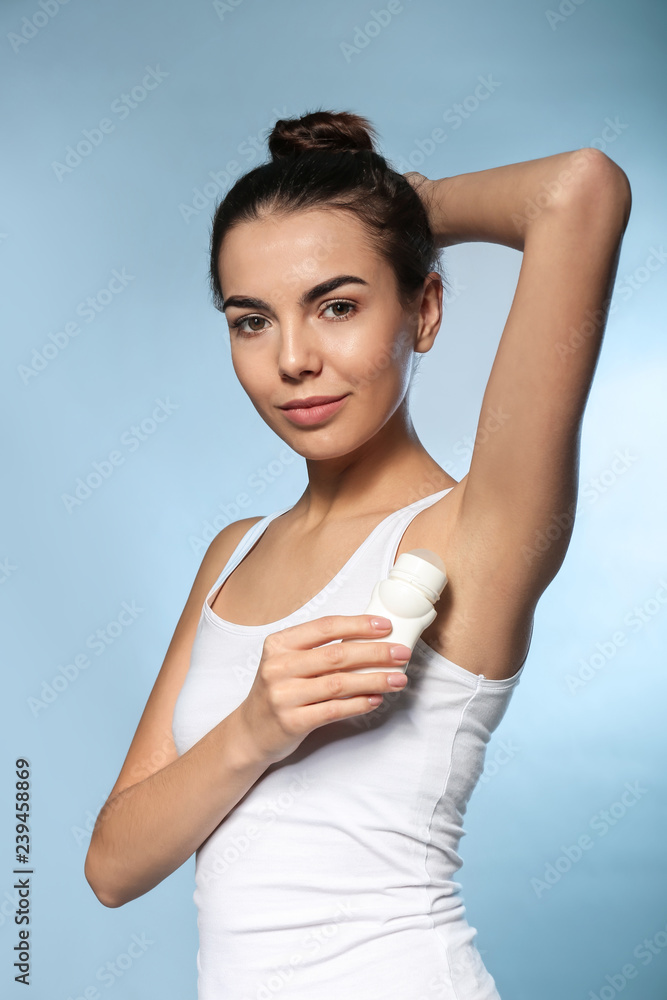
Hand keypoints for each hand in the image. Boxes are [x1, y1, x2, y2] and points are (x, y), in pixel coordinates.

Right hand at [236, 615, 411, 763]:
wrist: (250, 732)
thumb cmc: (278, 691)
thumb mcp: (288, 662)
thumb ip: (319, 650)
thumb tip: (368, 639)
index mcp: (279, 644)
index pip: (325, 627)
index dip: (358, 625)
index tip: (385, 627)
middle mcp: (278, 667)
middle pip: (337, 655)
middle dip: (375, 653)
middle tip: (401, 653)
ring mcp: (283, 695)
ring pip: (339, 683)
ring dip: (374, 680)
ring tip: (398, 679)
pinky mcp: (292, 721)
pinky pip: (334, 709)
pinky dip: (359, 704)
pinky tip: (376, 699)